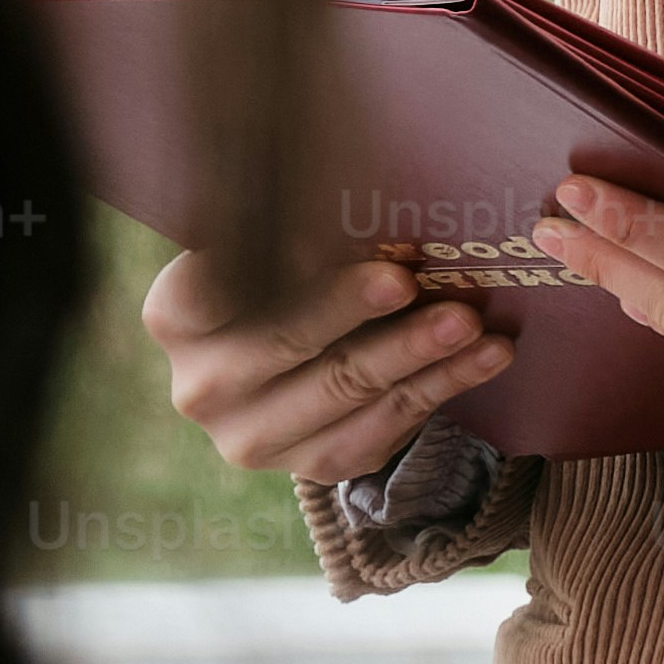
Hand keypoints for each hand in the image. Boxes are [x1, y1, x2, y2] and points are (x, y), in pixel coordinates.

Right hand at [147, 243, 512, 486]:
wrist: (293, 360)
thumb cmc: (286, 276)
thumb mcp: (275, 244)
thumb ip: (301, 226)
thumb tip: (365, 197)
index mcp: (175, 316)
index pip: (215, 286)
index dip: (271, 262)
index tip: (315, 237)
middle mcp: (201, 387)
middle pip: (286, 340)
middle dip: (355, 308)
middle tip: (411, 279)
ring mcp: (253, 437)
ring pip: (346, 388)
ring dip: (415, 350)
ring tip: (468, 319)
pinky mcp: (312, 466)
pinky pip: (386, 426)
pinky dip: (442, 385)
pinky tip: (487, 355)